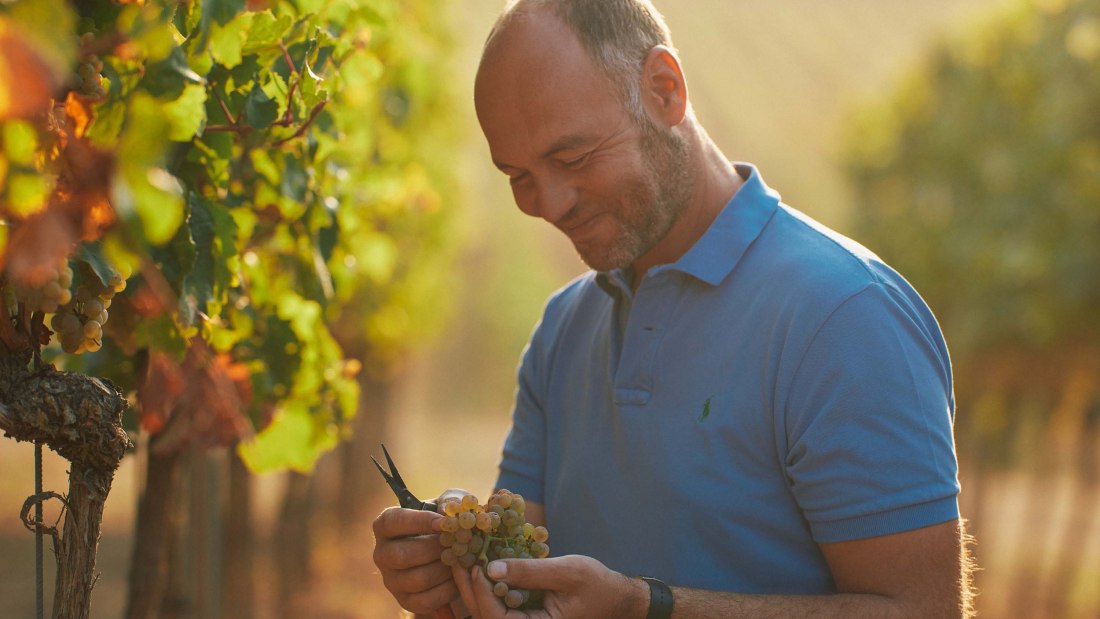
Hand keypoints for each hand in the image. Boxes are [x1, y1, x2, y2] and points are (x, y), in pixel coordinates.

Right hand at [372, 506, 456, 613]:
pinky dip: (447, 590)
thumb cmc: (444, 521)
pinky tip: (458, 577)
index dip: (419, 522)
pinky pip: (425, 600)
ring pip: (416, 579)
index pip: (393, 522)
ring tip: (461, 560)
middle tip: (457, 544)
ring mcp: (391, 580)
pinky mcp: (405, 600)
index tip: (443, 523)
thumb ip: (450, 501)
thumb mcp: (448, 504)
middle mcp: (382, 554)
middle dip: (434, 549)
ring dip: (444, 569)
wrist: (450, 550)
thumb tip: (448, 512)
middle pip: (402, 555)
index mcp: (385, 526)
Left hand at [451, 555, 647, 618]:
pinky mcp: (524, 613)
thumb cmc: (597, 586)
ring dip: (474, 585)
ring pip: (488, 610)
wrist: (616, 598)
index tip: (474, 565)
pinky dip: (488, 584)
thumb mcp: (567, 573)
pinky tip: (480, 562)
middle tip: (456, 558)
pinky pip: (499, 602)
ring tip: (462, 557)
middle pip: (485, 615)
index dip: (481, 593)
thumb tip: (492, 567)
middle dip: (469, 588)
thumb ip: (531, 572)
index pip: (496, 618)